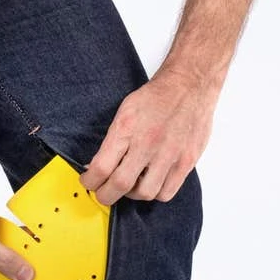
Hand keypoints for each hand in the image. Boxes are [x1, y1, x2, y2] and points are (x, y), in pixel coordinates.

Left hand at [79, 65, 219, 205]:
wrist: (190, 84)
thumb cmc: (156, 97)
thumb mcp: (125, 111)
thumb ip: (112, 141)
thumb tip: (96, 167)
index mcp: (127, 128)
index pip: (101, 167)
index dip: (90, 181)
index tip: (89, 182)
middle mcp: (148, 143)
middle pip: (120, 185)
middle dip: (106, 195)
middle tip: (104, 193)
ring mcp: (169, 154)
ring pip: (145, 194)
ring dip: (132, 194)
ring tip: (131, 184)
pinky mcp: (186, 161)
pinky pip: (167, 192)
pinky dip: (155, 193)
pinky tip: (151, 182)